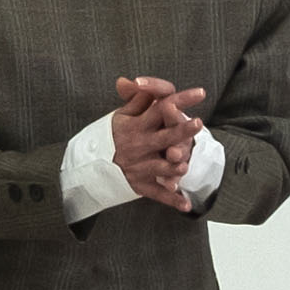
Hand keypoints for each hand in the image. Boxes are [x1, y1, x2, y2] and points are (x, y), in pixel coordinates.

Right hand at [109, 76, 207, 209]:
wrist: (90, 164)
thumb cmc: (111, 136)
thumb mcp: (121, 116)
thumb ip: (138, 100)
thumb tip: (148, 84)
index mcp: (136, 125)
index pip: (160, 108)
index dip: (180, 100)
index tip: (200, 93)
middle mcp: (139, 145)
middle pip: (164, 136)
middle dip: (180, 130)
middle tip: (198, 123)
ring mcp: (139, 166)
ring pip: (159, 167)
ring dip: (171, 168)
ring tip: (184, 166)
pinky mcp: (140, 184)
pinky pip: (157, 193)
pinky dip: (172, 201)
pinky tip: (187, 205)